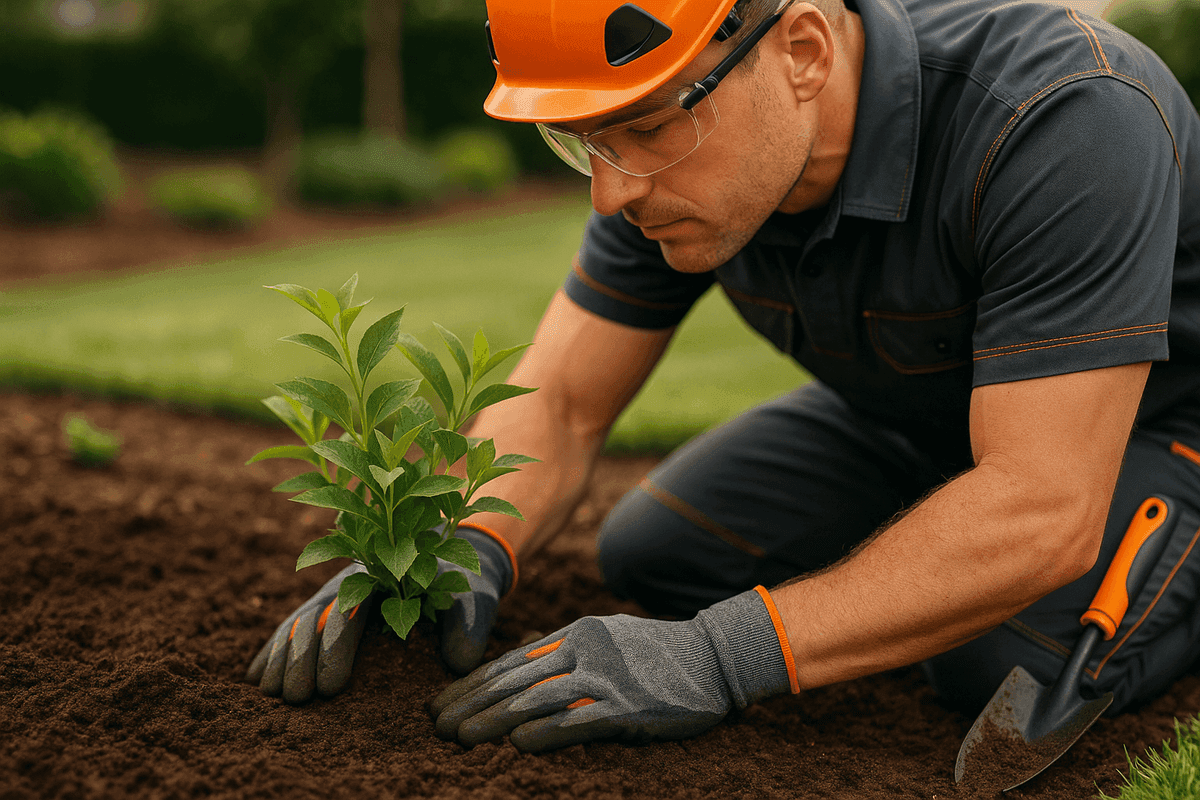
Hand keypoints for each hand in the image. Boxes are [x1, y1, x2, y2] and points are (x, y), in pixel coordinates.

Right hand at [246, 526, 514, 702]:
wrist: (458, 551)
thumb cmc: (464, 579)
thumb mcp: (474, 594)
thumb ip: (468, 623)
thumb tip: (459, 661)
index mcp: (383, 575)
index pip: (350, 609)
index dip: (335, 647)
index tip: (331, 688)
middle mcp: (351, 581)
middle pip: (314, 617)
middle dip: (299, 658)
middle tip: (295, 700)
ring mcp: (336, 592)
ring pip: (297, 622)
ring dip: (280, 657)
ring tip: (269, 695)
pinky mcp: (329, 607)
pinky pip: (293, 628)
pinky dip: (273, 650)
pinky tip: (255, 678)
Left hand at [430, 587, 794, 751]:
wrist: (715, 657)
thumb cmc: (659, 654)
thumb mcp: (608, 637)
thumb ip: (568, 644)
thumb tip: (527, 646)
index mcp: (576, 633)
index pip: (512, 660)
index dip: (472, 684)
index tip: (441, 703)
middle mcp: (584, 649)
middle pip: (514, 679)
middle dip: (470, 704)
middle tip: (435, 726)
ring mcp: (605, 676)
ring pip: (536, 698)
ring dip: (493, 721)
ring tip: (460, 740)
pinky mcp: (627, 705)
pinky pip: (577, 719)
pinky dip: (544, 733)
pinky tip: (516, 746)